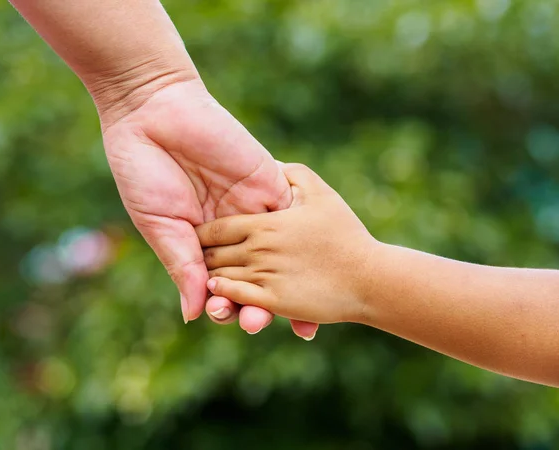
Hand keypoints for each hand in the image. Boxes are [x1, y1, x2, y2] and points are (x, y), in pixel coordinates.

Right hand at [100, 79, 318, 337]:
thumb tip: (195, 316)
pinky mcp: (271, 180)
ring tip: (289, 311)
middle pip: (255, 274)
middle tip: (258, 323)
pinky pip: (294, 213)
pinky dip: (304, 239)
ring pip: (279, 253)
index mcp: (202, 242)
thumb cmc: (145, 170)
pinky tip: (313, 266)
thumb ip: (183, 268)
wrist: (154, 111)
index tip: (230, 320)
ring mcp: (254, 206)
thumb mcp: (160, 225)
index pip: (223, 282)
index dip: (229, 304)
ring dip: (286, 282)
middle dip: (259, 301)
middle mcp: (232, 228)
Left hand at [196, 164, 377, 325]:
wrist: (371, 278)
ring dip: (208, 278)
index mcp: (266, 223)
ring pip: (219, 277)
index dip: (204, 233)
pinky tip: (220, 292)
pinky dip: (222, 294)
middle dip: (201, 257)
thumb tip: (272, 163)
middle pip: (213, 254)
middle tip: (194, 261)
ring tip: (202, 278)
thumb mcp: (321, 193)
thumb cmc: (346, 234)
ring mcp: (265, 275)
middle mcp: (259, 248)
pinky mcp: (273, 300)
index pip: (218, 228)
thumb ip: (292, 174)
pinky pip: (235, 296)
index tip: (198, 236)